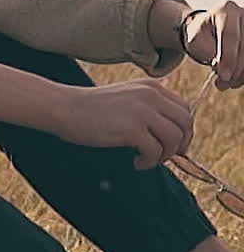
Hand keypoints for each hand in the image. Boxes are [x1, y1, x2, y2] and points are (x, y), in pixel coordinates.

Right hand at [55, 80, 192, 170]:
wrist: (65, 108)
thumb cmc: (92, 109)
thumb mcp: (127, 99)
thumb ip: (150, 109)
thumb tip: (173, 138)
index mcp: (152, 88)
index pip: (185, 110)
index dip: (184, 131)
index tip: (172, 146)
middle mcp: (151, 95)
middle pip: (185, 124)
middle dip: (180, 145)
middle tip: (162, 157)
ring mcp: (142, 111)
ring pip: (174, 139)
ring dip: (164, 156)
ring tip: (146, 160)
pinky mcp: (131, 128)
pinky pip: (155, 151)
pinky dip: (149, 162)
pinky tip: (136, 163)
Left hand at [183, 2, 243, 87]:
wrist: (209, 32)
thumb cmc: (201, 35)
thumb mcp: (195, 39)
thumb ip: (205, 50)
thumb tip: (221, 68)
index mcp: (226, 9)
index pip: (230, 35)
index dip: (228, 57)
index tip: (224, 75)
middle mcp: (243, 14)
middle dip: (234, 68)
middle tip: (222, 83)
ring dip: (240, 73)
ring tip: (226, 84)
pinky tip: (236, 80)